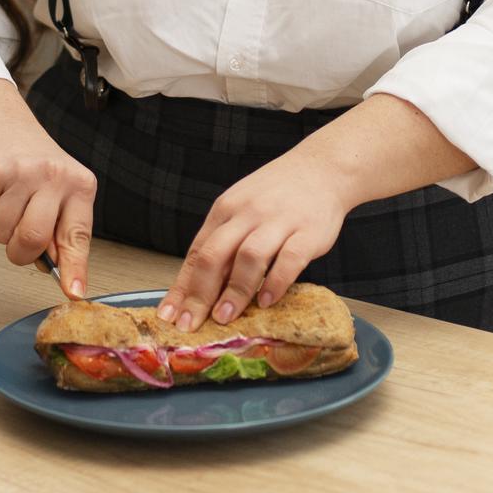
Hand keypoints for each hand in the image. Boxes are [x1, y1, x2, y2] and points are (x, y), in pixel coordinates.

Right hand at [0, 115, 97, 297]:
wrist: (7, 126)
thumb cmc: (38, 170)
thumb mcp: (62, 195)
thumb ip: (61, 232)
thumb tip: (60, 272)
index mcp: (80, 187)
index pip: (77, 235)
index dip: (74, 267)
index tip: (73, 292)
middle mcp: (56, 176)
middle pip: (33, 238)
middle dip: (20, 252)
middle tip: (18, 242)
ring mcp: (24, 172)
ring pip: (3, 230)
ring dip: (1, 229)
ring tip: (9, 204)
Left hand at [160, 147, 348, 330]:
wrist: (322, 169)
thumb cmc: (277, 195)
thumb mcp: (241, 209)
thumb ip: (223, 243)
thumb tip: (199, 288)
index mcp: (225, 209)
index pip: (197, 253)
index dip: (182, 288)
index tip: (170, 316)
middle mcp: (248, 213)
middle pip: (215, 255)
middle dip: (200, 294)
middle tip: (192, 324)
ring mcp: (278, 221)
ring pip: (249, 257)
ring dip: (235, 290)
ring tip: (226, 317)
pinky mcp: (308, 231)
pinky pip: (289, 259)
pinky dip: (275, 282)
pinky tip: (266, 301)